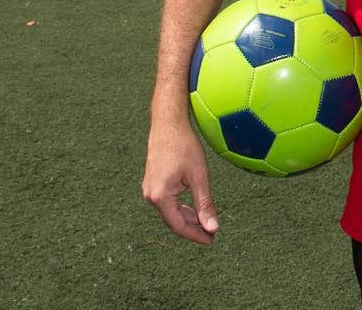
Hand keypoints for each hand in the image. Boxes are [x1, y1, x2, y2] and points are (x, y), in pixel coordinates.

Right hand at [141, 117, 219, 244]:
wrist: (167, 123)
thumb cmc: (183, 146)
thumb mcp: (199, 176)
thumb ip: (205, 204)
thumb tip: (212, 228)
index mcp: (160, 196)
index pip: (178, 226)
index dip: (196, 235)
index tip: (212, 240)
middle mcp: (150, 196)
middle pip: (173, 221)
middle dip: (193, 228)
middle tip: (212, 233)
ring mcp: (149, 189)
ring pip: (170, 212)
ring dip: (188, 218)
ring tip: (206, 222)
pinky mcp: (152, 183)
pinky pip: (167, 202)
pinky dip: (181, 208)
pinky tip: (194, 208)